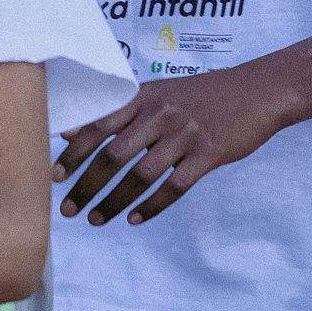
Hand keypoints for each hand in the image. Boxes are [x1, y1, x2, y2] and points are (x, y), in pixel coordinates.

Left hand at [54, 67, 294, 225]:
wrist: (258, 90)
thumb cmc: (203, 94)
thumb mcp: (160, 93)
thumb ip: (120, 111)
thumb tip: (71, 129)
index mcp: (145, 97)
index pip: (98, 125)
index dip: (73, 153)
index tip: (53, 177)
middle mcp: (161, 114)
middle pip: (114, 156)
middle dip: (87, 186)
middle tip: (68, 210)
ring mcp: (185, 134)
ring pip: (141, 175)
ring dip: (115, 202)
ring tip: (96, 220)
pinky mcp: (208, 153)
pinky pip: (175, 187)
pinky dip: (152, 206)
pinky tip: (136, 219)